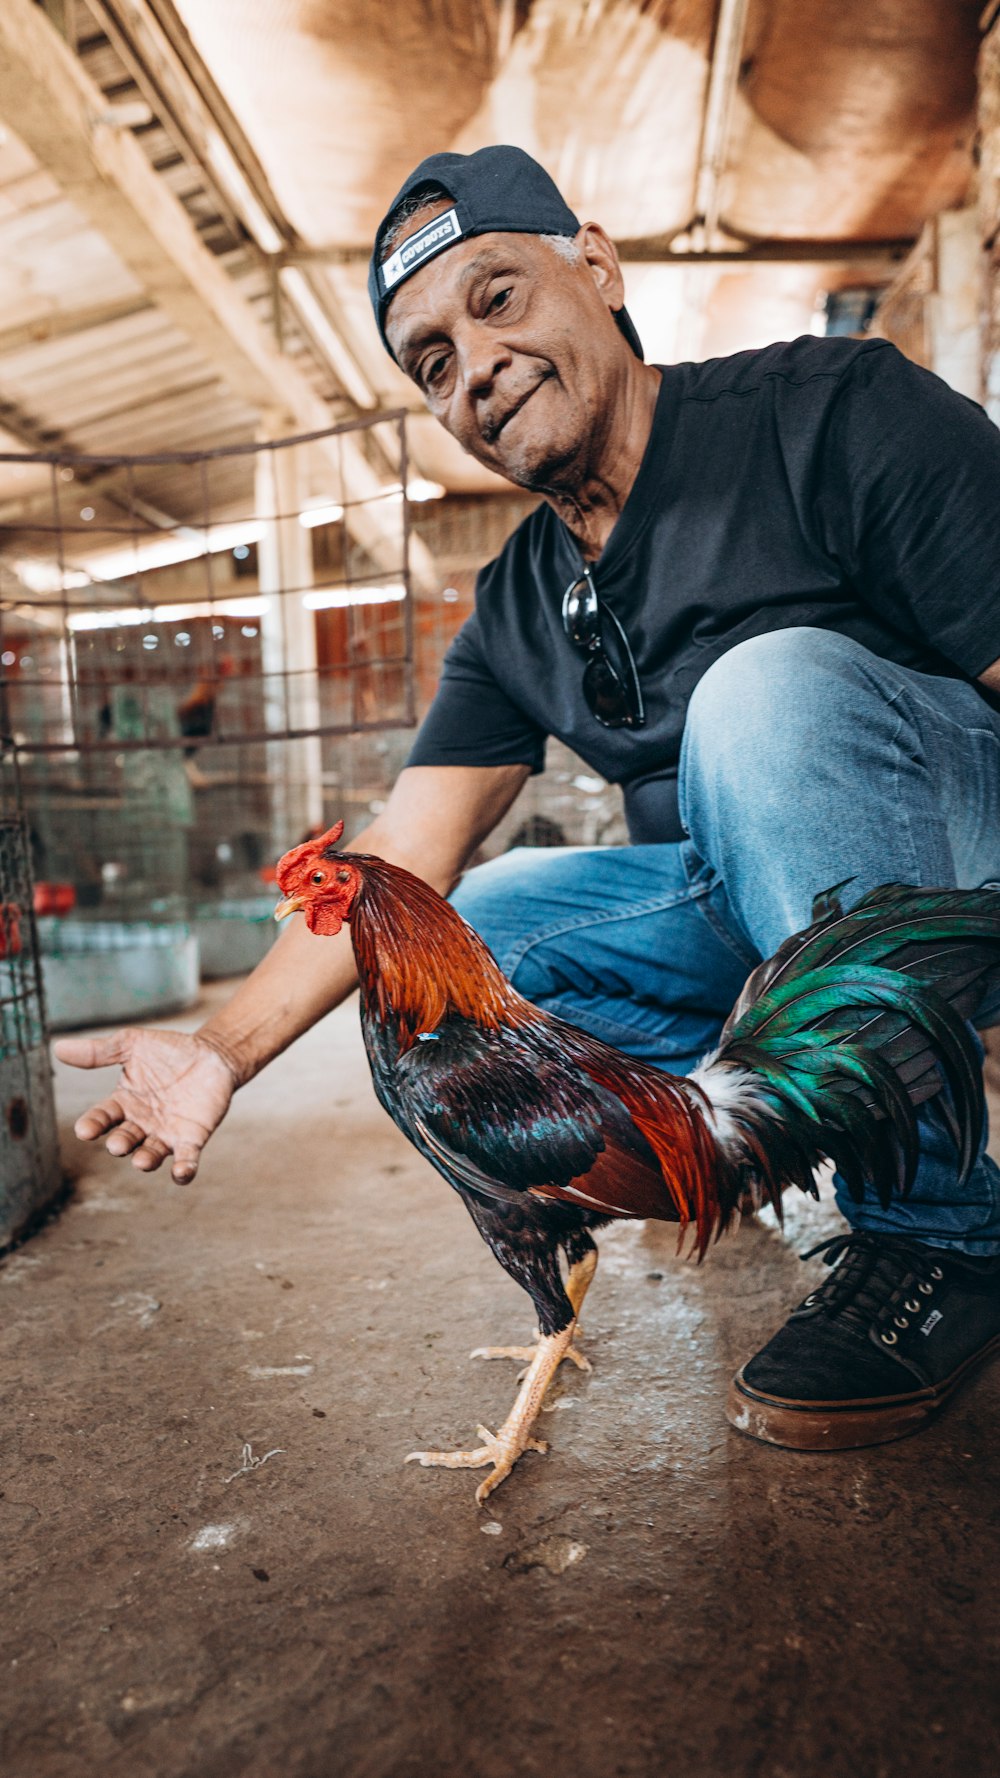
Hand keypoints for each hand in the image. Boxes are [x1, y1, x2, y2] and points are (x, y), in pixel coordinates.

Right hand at [52, 1027, 238, 1183]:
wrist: (212, 1054)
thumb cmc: (169, 1051)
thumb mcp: (131, 1045)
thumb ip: (99, 1051)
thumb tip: (58, 1048)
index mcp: (124, 1103)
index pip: (102, 1117)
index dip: (93, 1125)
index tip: (84, 1130)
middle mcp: (141, 1123)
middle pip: (125, 1139)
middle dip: (120, 1144)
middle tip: (117, 1144)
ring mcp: (166, 1133)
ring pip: (151, 1154)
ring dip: (146, 1160)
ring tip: (141, 1161)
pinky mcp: (192, 1138)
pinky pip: (186, 1159)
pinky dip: (183, 1170)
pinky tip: (181, 1173)